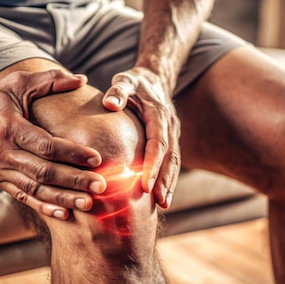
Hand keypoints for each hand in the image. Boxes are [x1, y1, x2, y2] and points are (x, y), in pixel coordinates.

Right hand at [0, 69, 106, 218]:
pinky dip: (43, 206)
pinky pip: (22, 196)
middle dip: (74, 181)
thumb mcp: (15, 83)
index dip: (72, 153)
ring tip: (87, 204)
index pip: (46, 145)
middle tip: (101, 186)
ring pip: (34, 189)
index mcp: (9, 127)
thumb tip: (80, 78)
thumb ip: (49, 80)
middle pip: (44, 172)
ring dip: (62, 198)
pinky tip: (63, 213)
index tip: (96, 158)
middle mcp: (2, 152)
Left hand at [101, 67, 180, 207]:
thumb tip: (110, 103)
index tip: (145, 184)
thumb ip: (118, 91)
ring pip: (174, 162)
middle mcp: (170, 126)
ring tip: (164, 205)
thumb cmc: (134, 82)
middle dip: (165, 180)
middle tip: (159, 202)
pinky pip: (171, 162)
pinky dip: (168, 179)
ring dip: (170, 183)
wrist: (153, 78)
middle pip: (171, 157)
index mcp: (159, 115)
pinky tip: (162, 197)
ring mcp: (173, 135)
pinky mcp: (170, 141)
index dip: (153, 165)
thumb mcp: (125, 80)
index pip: (158, 143)